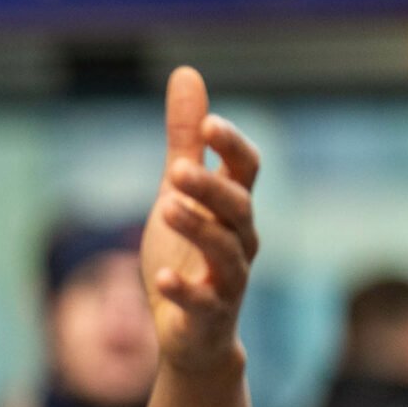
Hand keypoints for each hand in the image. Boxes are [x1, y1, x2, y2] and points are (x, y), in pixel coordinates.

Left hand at [144, 66, 261, 373]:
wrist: (190, 332)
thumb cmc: (187, 254)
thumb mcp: (178, 191)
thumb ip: (184, 139)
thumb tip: (186, 74)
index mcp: (233, 208)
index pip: (247, 169)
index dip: (232, 146)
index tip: (210, 123)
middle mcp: (240, 240)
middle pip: (238, 207)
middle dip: (211, 187)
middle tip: (176, 169)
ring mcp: (228, 279)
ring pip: (224, 250)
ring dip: (197, 227)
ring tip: (165, 205)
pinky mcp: (208, 314)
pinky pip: (203, 301)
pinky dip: (183, 289)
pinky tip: (160, 277)